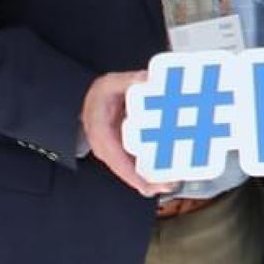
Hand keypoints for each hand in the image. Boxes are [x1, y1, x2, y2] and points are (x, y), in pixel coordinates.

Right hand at [82, 71, 174, 197]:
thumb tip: (148, 79)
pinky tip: (167, 172)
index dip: (133, 175)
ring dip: (151, 179)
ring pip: (132, 172)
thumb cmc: (100, 95)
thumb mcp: (110, 84)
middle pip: (127, 172)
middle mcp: (107, 150)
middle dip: (148, 181)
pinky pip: (135, 165)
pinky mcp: (123, 152)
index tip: (149, 184)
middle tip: (170, 184)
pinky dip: (149, 170)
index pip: (117, 160)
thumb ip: (128, 80)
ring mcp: (115, 153)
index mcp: (102, 135)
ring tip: (172, 182)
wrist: (90, 100)